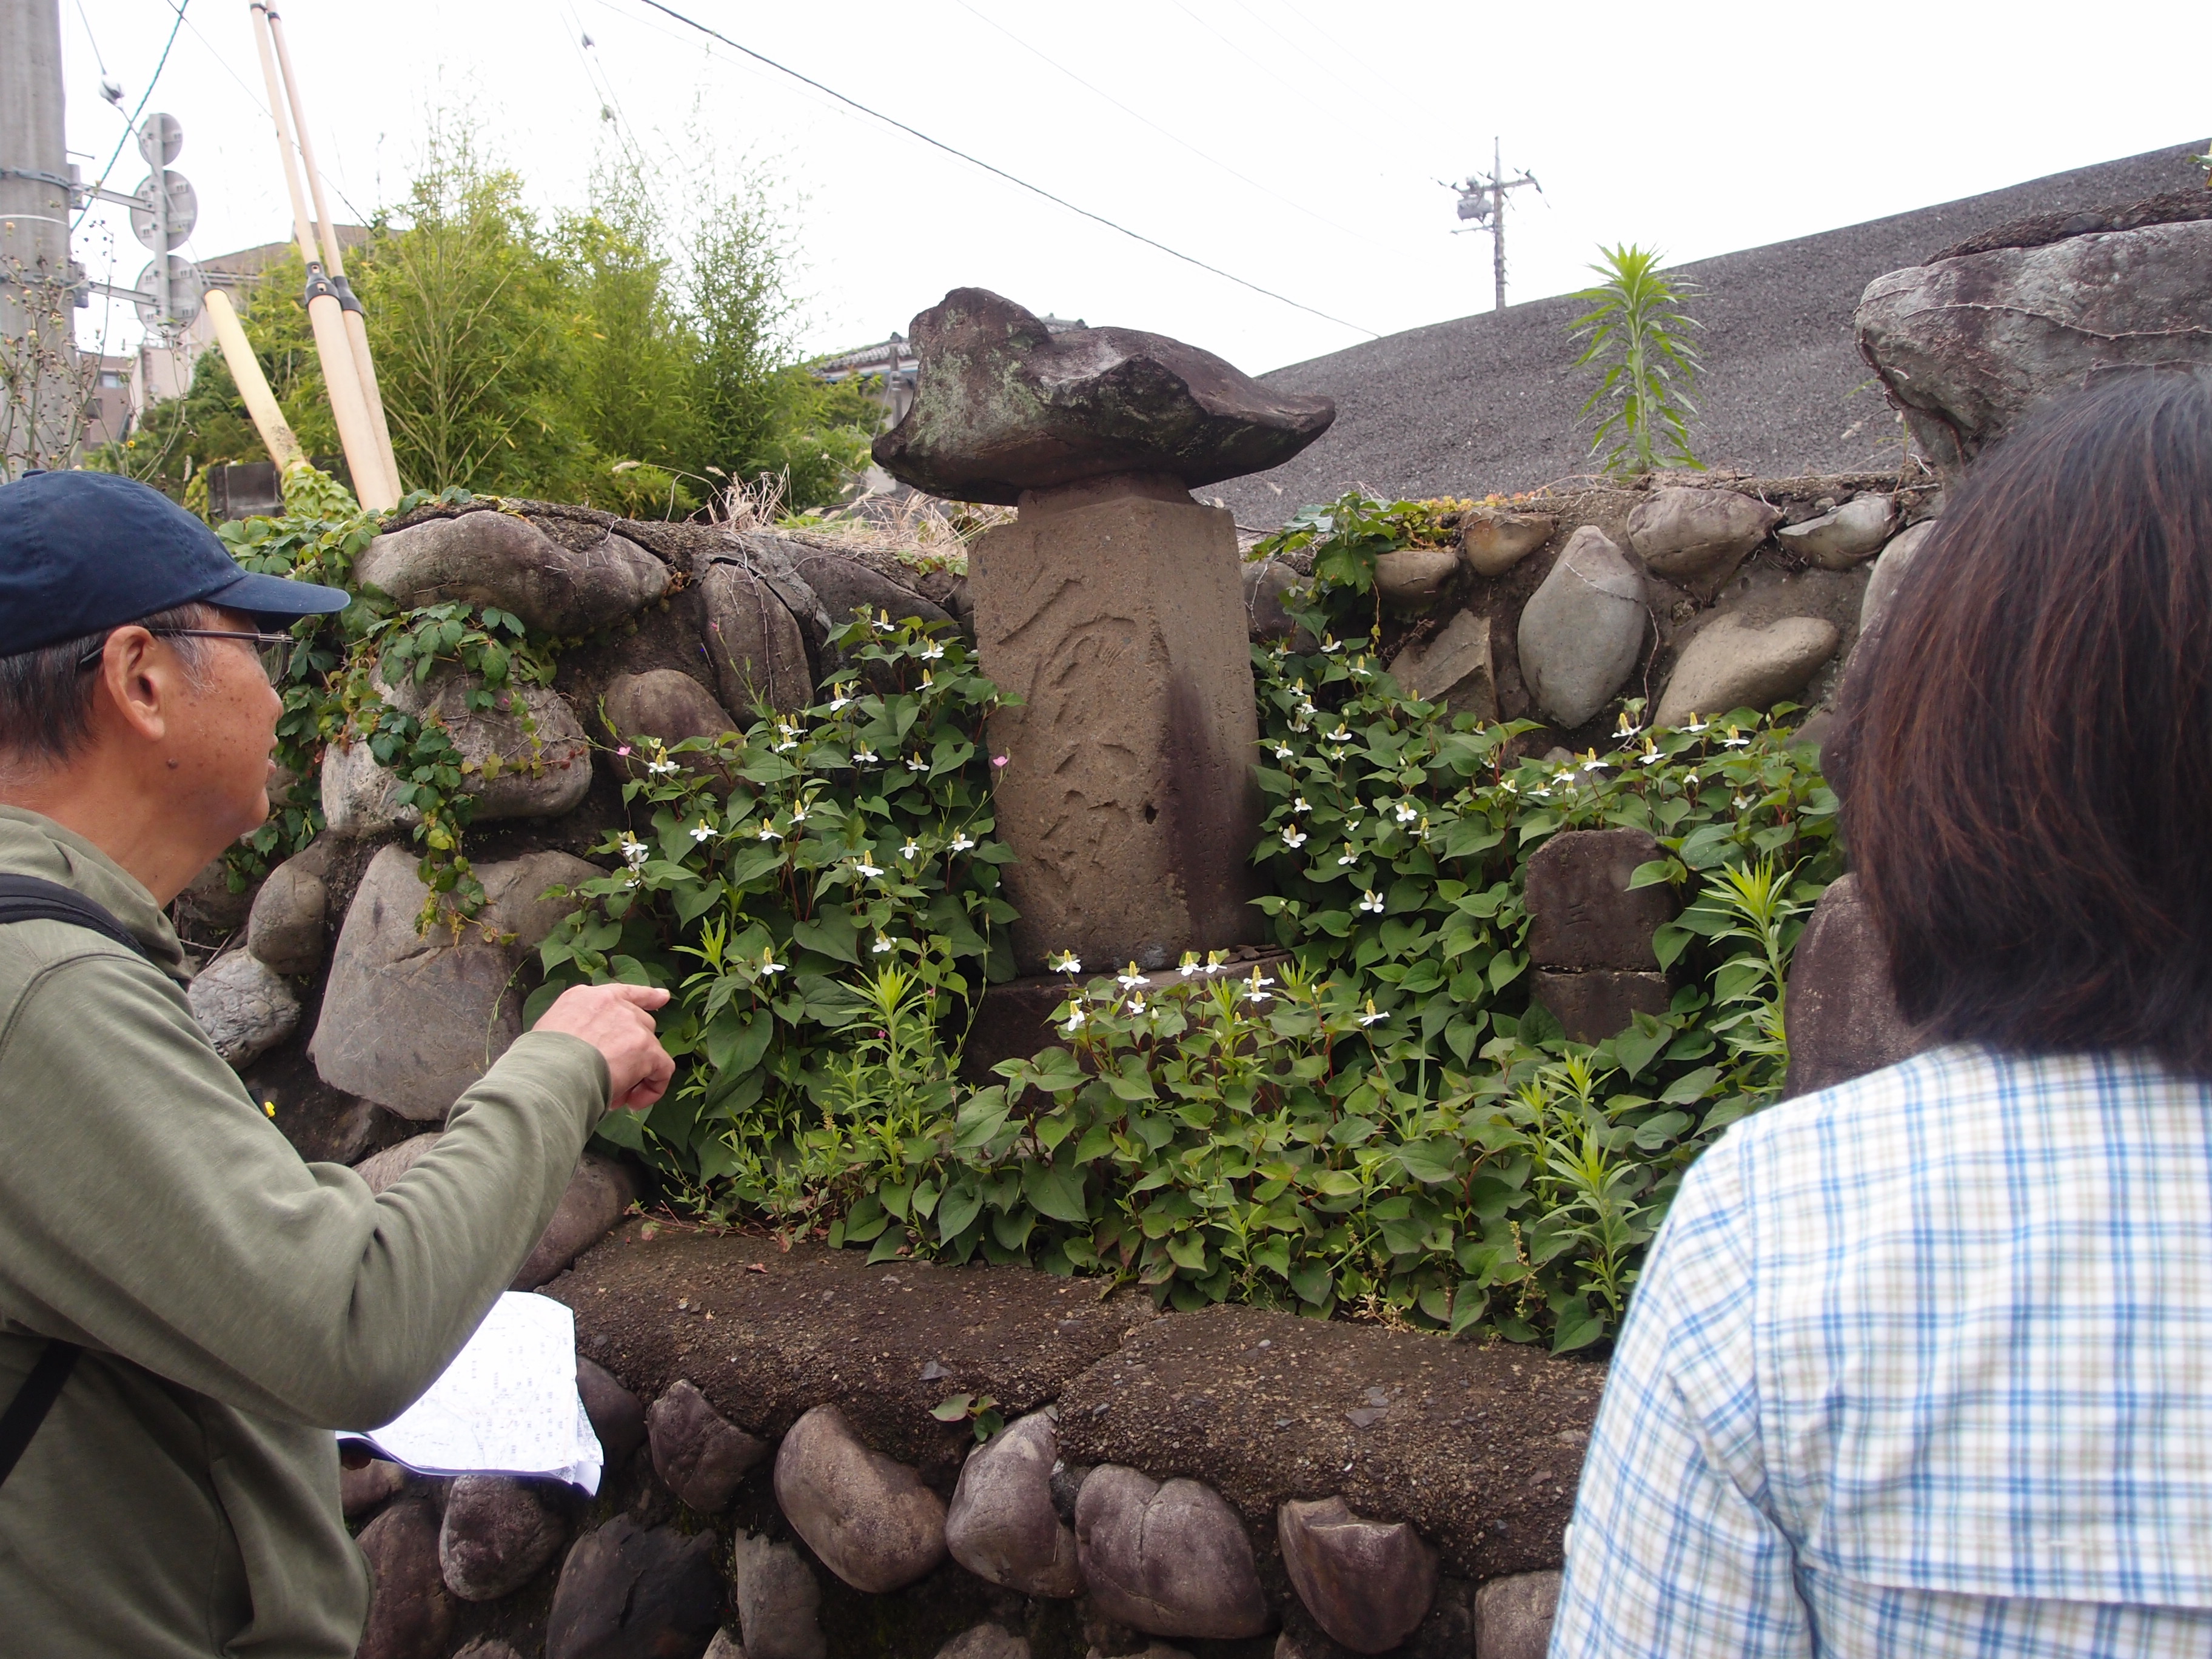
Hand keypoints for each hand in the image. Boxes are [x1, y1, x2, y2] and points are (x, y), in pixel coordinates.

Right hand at [534, 983, 674, 1112]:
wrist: (548, 1074)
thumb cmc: (538, 1064)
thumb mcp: (550, 1033)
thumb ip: (575, 1033)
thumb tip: (586, 1056)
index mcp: (585, 998)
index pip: (622, 992)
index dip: (646, 996)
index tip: (662, 998)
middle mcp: (611, 1003)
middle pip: (639, 1025)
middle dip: (630, 1054)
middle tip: (608, 1081)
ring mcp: (630, 1023)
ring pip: (649, 1048)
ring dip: (636, 1074)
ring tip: (613, 1096)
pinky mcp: (645, 1046)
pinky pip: (662, 1068)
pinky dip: (653, 1088)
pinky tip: (633, 1103)